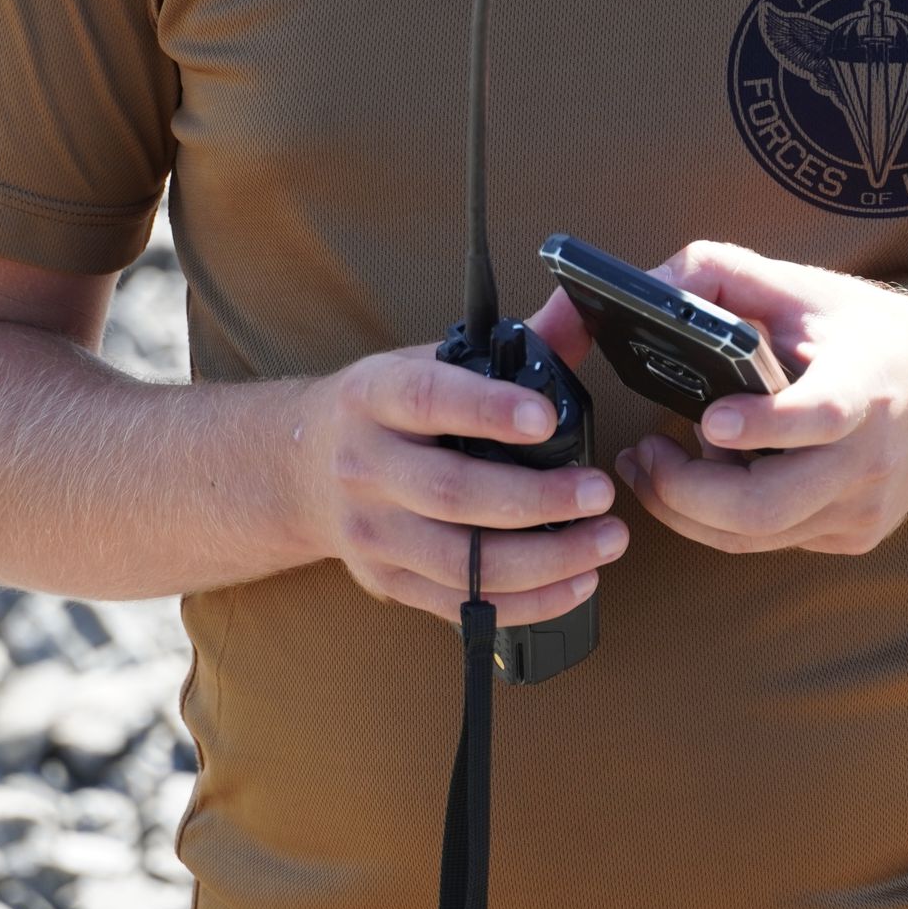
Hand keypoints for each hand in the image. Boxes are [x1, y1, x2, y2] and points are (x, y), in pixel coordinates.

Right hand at [296, 292, 623, 623]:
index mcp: (374, 397)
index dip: (487, 410)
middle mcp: (365, 467)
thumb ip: (516, 341)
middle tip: (600, 493)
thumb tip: (583, 304)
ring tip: (606, 541)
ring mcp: (373, 533)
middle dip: (537, 499)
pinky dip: (528, 602)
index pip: (427, 399)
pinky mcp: (389, 582)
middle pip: (451, 493)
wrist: (301, 472)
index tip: (545, 419)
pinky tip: (578, 582)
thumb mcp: (431, 363)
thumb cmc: (388, 413)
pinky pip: (464, 604)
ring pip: (462, 562)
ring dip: (545, 560)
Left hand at [613, 240, 907, 554]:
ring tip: (649, 466)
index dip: (763, 424)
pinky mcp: (852, 537)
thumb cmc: (869, 336)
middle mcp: (868, 459)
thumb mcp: (806, 288)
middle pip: (766, 505)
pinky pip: (769, 542)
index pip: (821, 415)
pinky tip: (704, 479)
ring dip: (684, 509)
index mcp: (868, 387)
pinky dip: (721, 518)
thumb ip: (724, 273)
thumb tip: (649, 283)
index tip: (709, 419)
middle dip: (682, 490)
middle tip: (642, 453)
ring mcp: (861, 508)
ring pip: (754, 536)